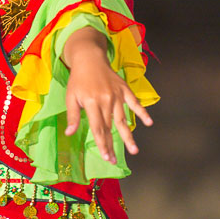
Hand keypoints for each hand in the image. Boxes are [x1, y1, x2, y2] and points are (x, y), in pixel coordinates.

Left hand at [63, 30, 152, 162]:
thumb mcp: (70, 97)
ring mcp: (116, 94)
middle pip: (110, 127)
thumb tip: (70, 134)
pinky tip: (149, 122)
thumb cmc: (78, 80)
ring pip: (123, 119)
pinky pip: (134, 102)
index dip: (102, 144)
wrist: (89, 58)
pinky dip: (142, 112)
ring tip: (134, 150)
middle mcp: (106, 100)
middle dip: (112, 145)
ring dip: (128, 136)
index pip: (98, 128)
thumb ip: (73, 116)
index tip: (106, 157)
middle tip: (114, 161)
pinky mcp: (124, 89)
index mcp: (91, 102)